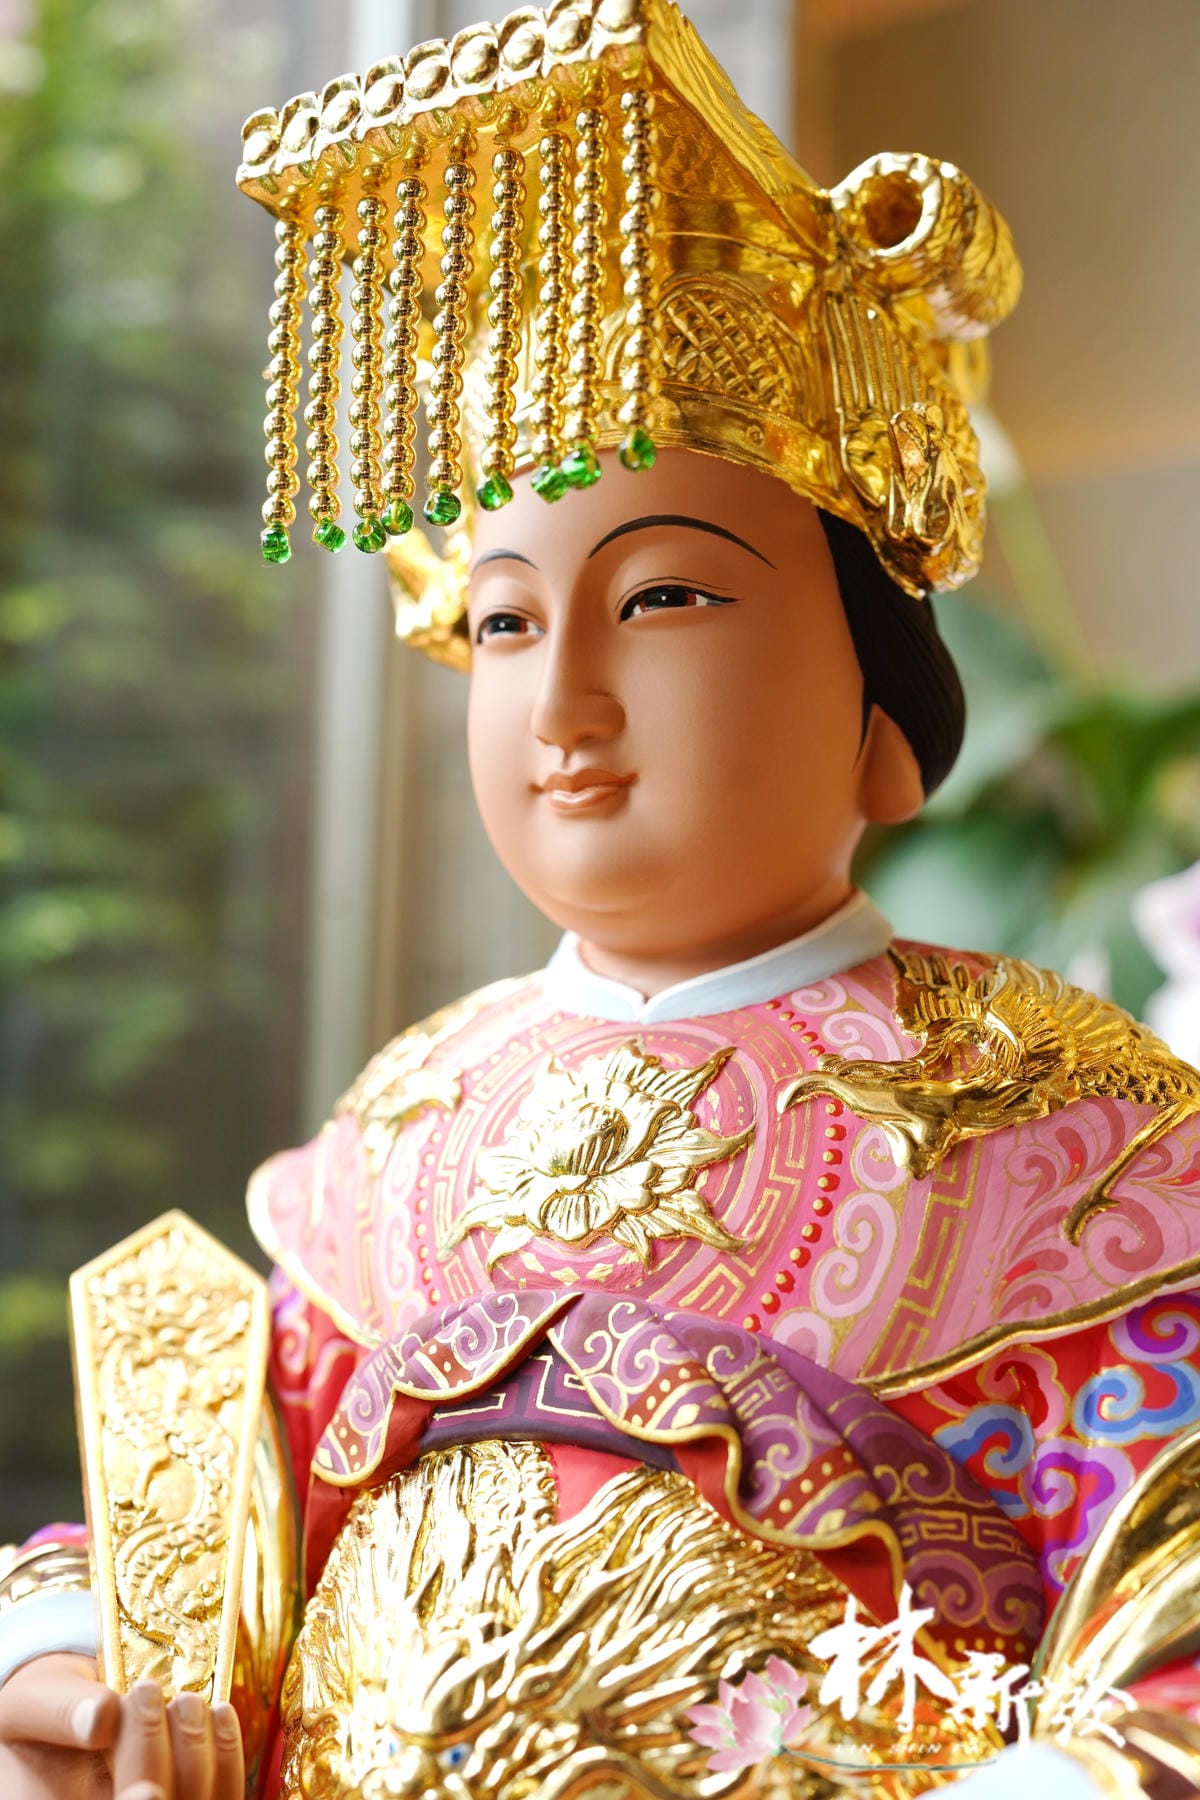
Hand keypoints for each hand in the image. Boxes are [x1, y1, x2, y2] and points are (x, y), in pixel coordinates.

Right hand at [0, 1653, 244, 1798]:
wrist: (79, 1704)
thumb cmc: (51, 1707)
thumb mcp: (34, 1702)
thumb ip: (61, 1714)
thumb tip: (100, 1718)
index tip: (146, 1790)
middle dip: (156, 1760)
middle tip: (147, 1692)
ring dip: (197, 1754)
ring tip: (184, 1699)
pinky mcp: (192, 1796)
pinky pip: (223, 1797)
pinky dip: (227, 1758)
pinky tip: (219, 1712)